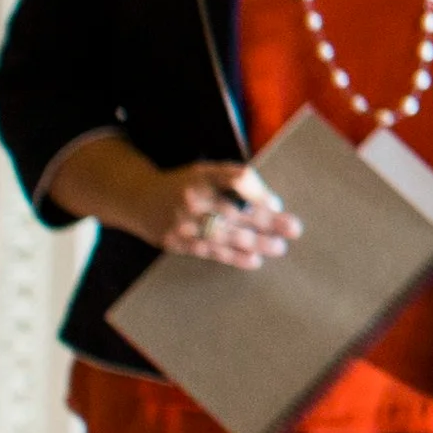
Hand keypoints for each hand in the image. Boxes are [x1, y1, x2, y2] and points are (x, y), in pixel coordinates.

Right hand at [49, 137, 300, 267]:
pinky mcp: (177, 242)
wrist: (138, 199)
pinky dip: (235, 257)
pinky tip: (255, 260)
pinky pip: (211, 252)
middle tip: (294, 228)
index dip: (259, 192)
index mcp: (202, 175)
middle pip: (237, 210)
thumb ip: (234, 179)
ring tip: (279, 248)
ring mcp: (183, 222)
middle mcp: (192, 197)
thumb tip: (270, 201)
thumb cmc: (184, 185)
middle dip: (269, 222)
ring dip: (257, 243)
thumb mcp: (205, 171)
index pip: (238, 178)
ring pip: (226, 235)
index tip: (276, 203)